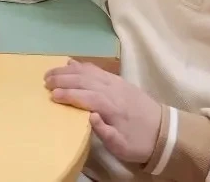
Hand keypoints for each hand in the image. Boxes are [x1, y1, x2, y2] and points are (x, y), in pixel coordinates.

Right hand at [44, 59, 161, 163]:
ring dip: (68, 70)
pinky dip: (82, 65)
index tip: (51, 96)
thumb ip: (104, 131)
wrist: (165, 132)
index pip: (85, 96)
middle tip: (45, 82)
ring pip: (89, 71)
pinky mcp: (119, 80)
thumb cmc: (139, 142)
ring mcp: (116, 82)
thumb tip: (89, 116)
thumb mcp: (122, 146)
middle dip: (62, 79)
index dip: (67, 95)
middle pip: (84, 79)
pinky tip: (71, 63)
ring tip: (51, 72)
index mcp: (112, 106)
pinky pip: (97, 69)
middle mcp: (113, 90)